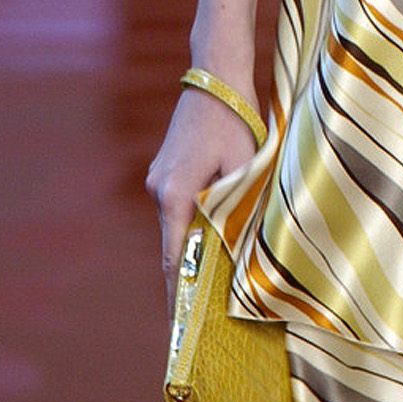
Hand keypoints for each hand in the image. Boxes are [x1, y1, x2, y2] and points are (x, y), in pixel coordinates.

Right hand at [146, 81, 260, 303]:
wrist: (216, 76)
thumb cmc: (236, 119)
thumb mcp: (245, 168)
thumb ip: (237, 211)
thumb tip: (239, 253)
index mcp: (174, 194)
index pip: (174, 258)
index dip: (178, 294)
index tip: (180, 325)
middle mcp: (158, 189)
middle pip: (174, 244)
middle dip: (189, 273)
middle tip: (206, 309)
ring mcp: (158, 178)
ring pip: (178, 224)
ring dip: (193, 244)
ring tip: (213, 275)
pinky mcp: (166, 168)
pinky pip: (179, 206)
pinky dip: (192, 222)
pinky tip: (212, 232)